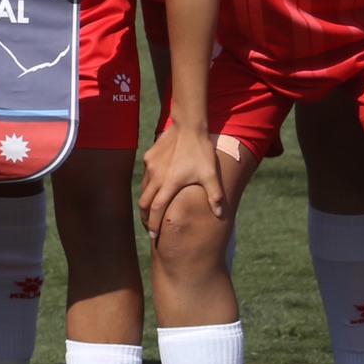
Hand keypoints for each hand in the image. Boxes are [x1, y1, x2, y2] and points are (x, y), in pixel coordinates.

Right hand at [139, 121, 225, 239]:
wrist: (189, 126)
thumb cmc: (201, 151)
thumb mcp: (211, 175)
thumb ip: (215, 196)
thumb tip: (220, 215)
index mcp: (169, 184)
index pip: (156, 210)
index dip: (153, 224)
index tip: (154, 236)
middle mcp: (156, 177)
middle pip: (144, 203)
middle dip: (145, 217)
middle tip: (149, 227)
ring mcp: (151, 166)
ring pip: (143, 189)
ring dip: (145, 202)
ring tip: (151, 210)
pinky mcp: (149, 157)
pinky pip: (146, 175)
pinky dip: (148, 185)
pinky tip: (155, 186)